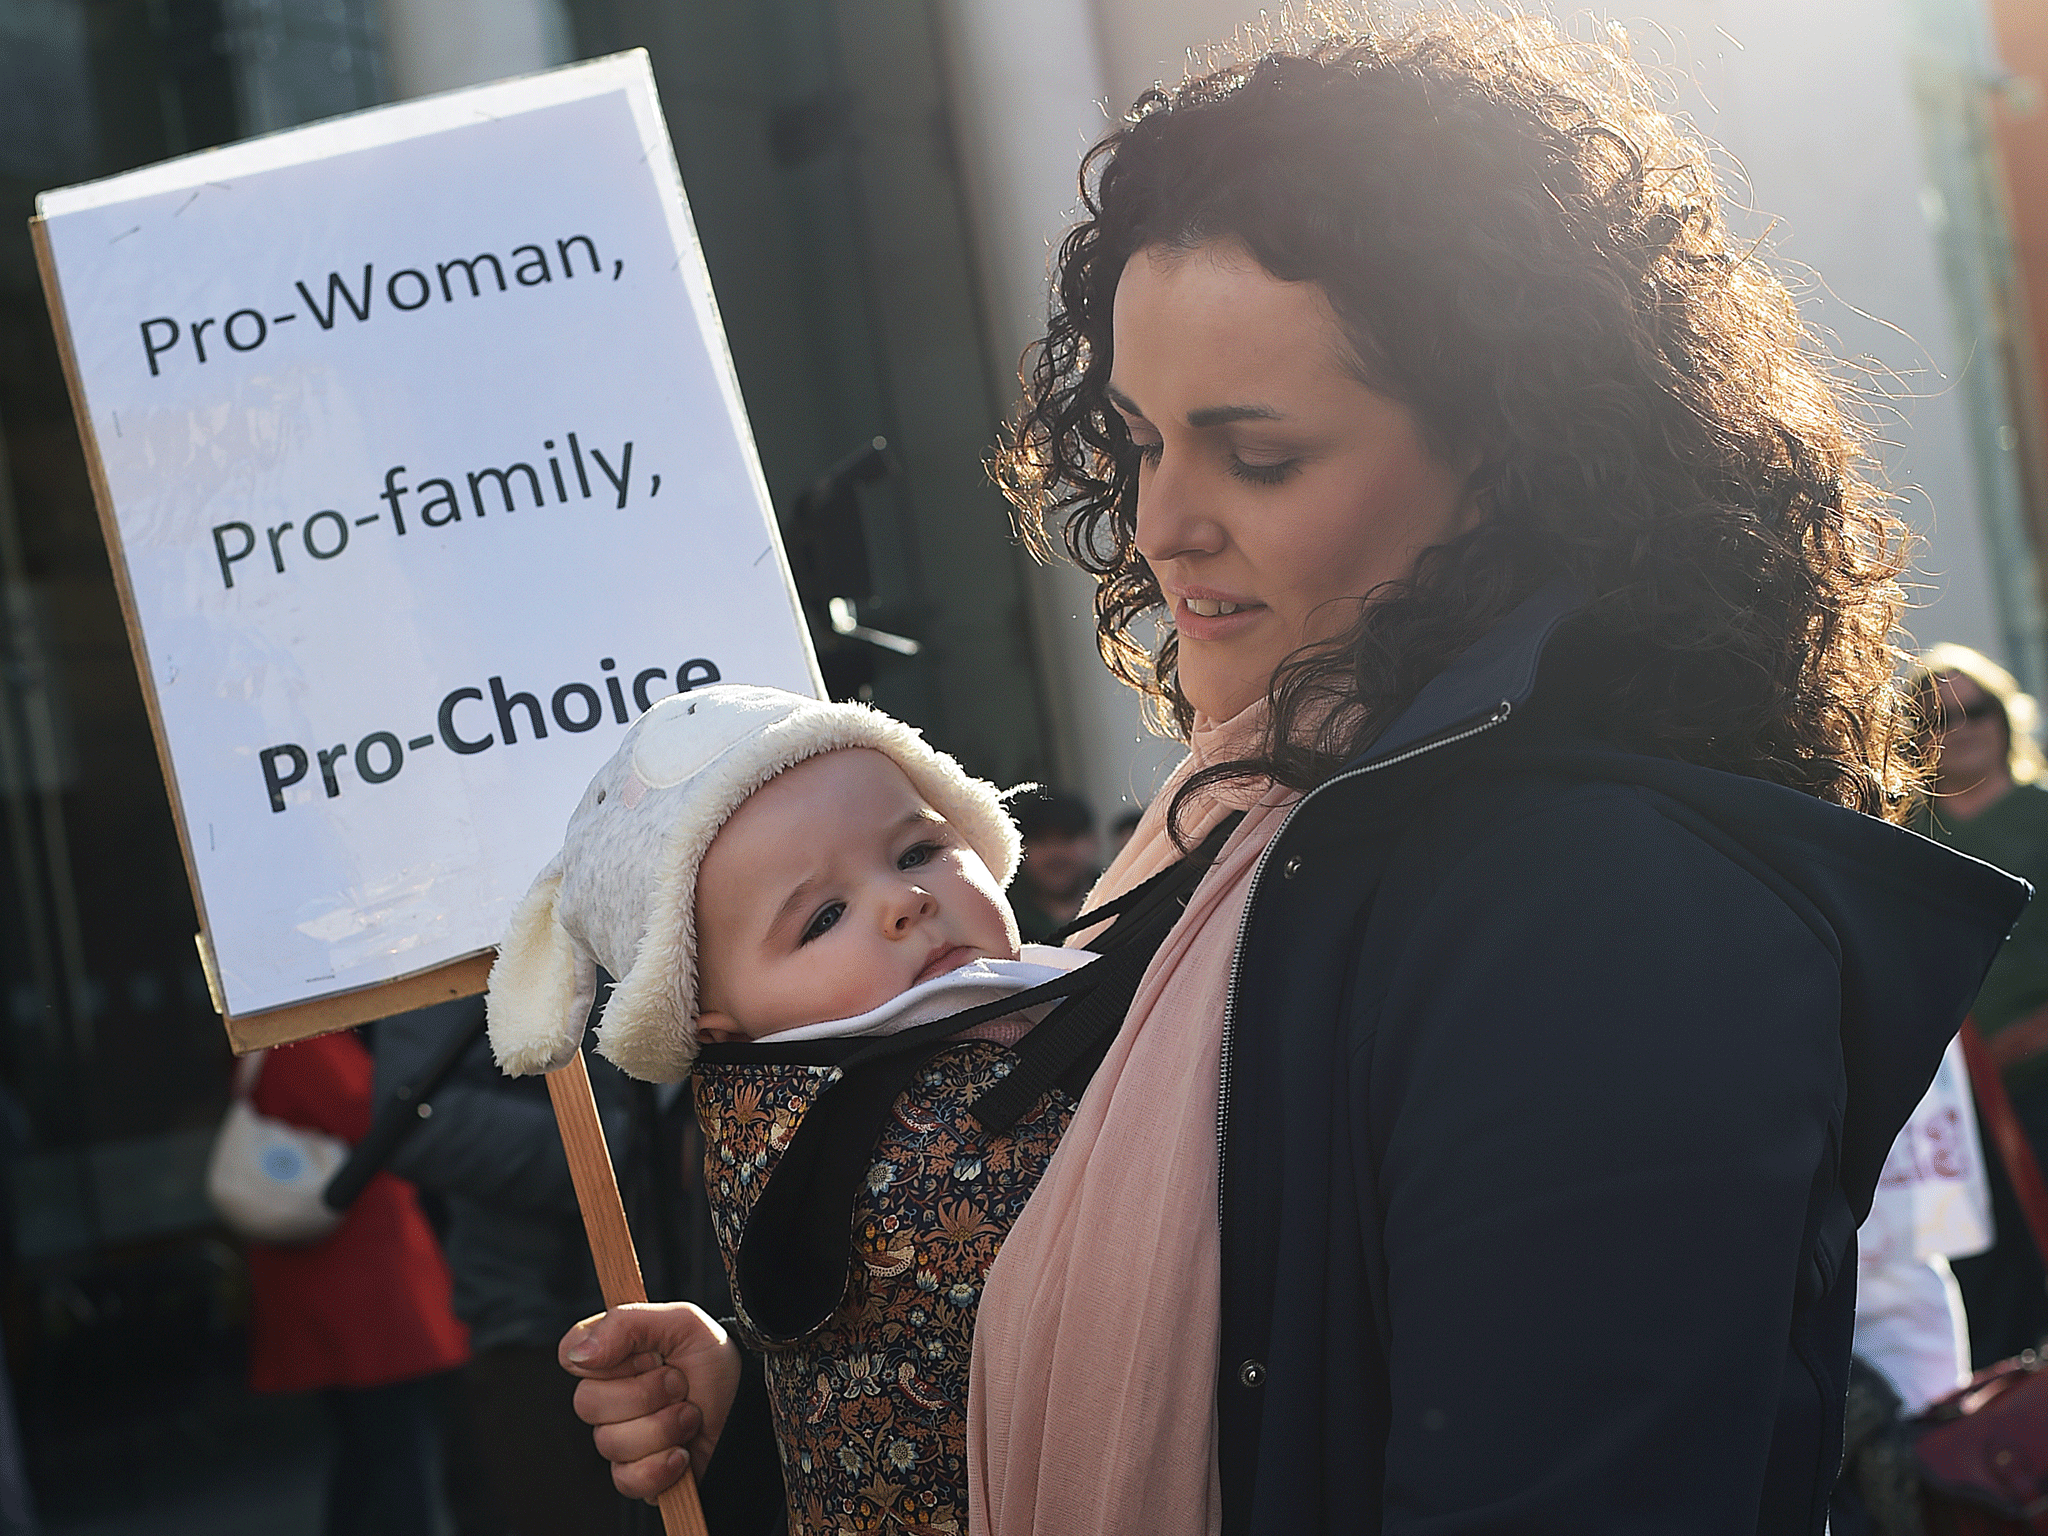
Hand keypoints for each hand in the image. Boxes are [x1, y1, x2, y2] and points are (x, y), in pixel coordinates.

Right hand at [560, 1302, 741, 1501]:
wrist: (746, 1411)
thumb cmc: (714, 1364)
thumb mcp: (683, 1324)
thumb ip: (628, 1324)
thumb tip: (578, 1354)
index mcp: (613, 1356)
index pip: (570, 1354)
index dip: (608, 1357)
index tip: (648, 1354)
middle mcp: (608, 1397)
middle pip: (587, 1403)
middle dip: (647, 1393)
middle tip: (680, 1384)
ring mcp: (618, 1438)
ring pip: (610, 1442)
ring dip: (664, 1427)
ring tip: (690, 1415)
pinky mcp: (634, 1475)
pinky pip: (627, 1479)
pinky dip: (663, 1464)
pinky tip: (682, 1451)